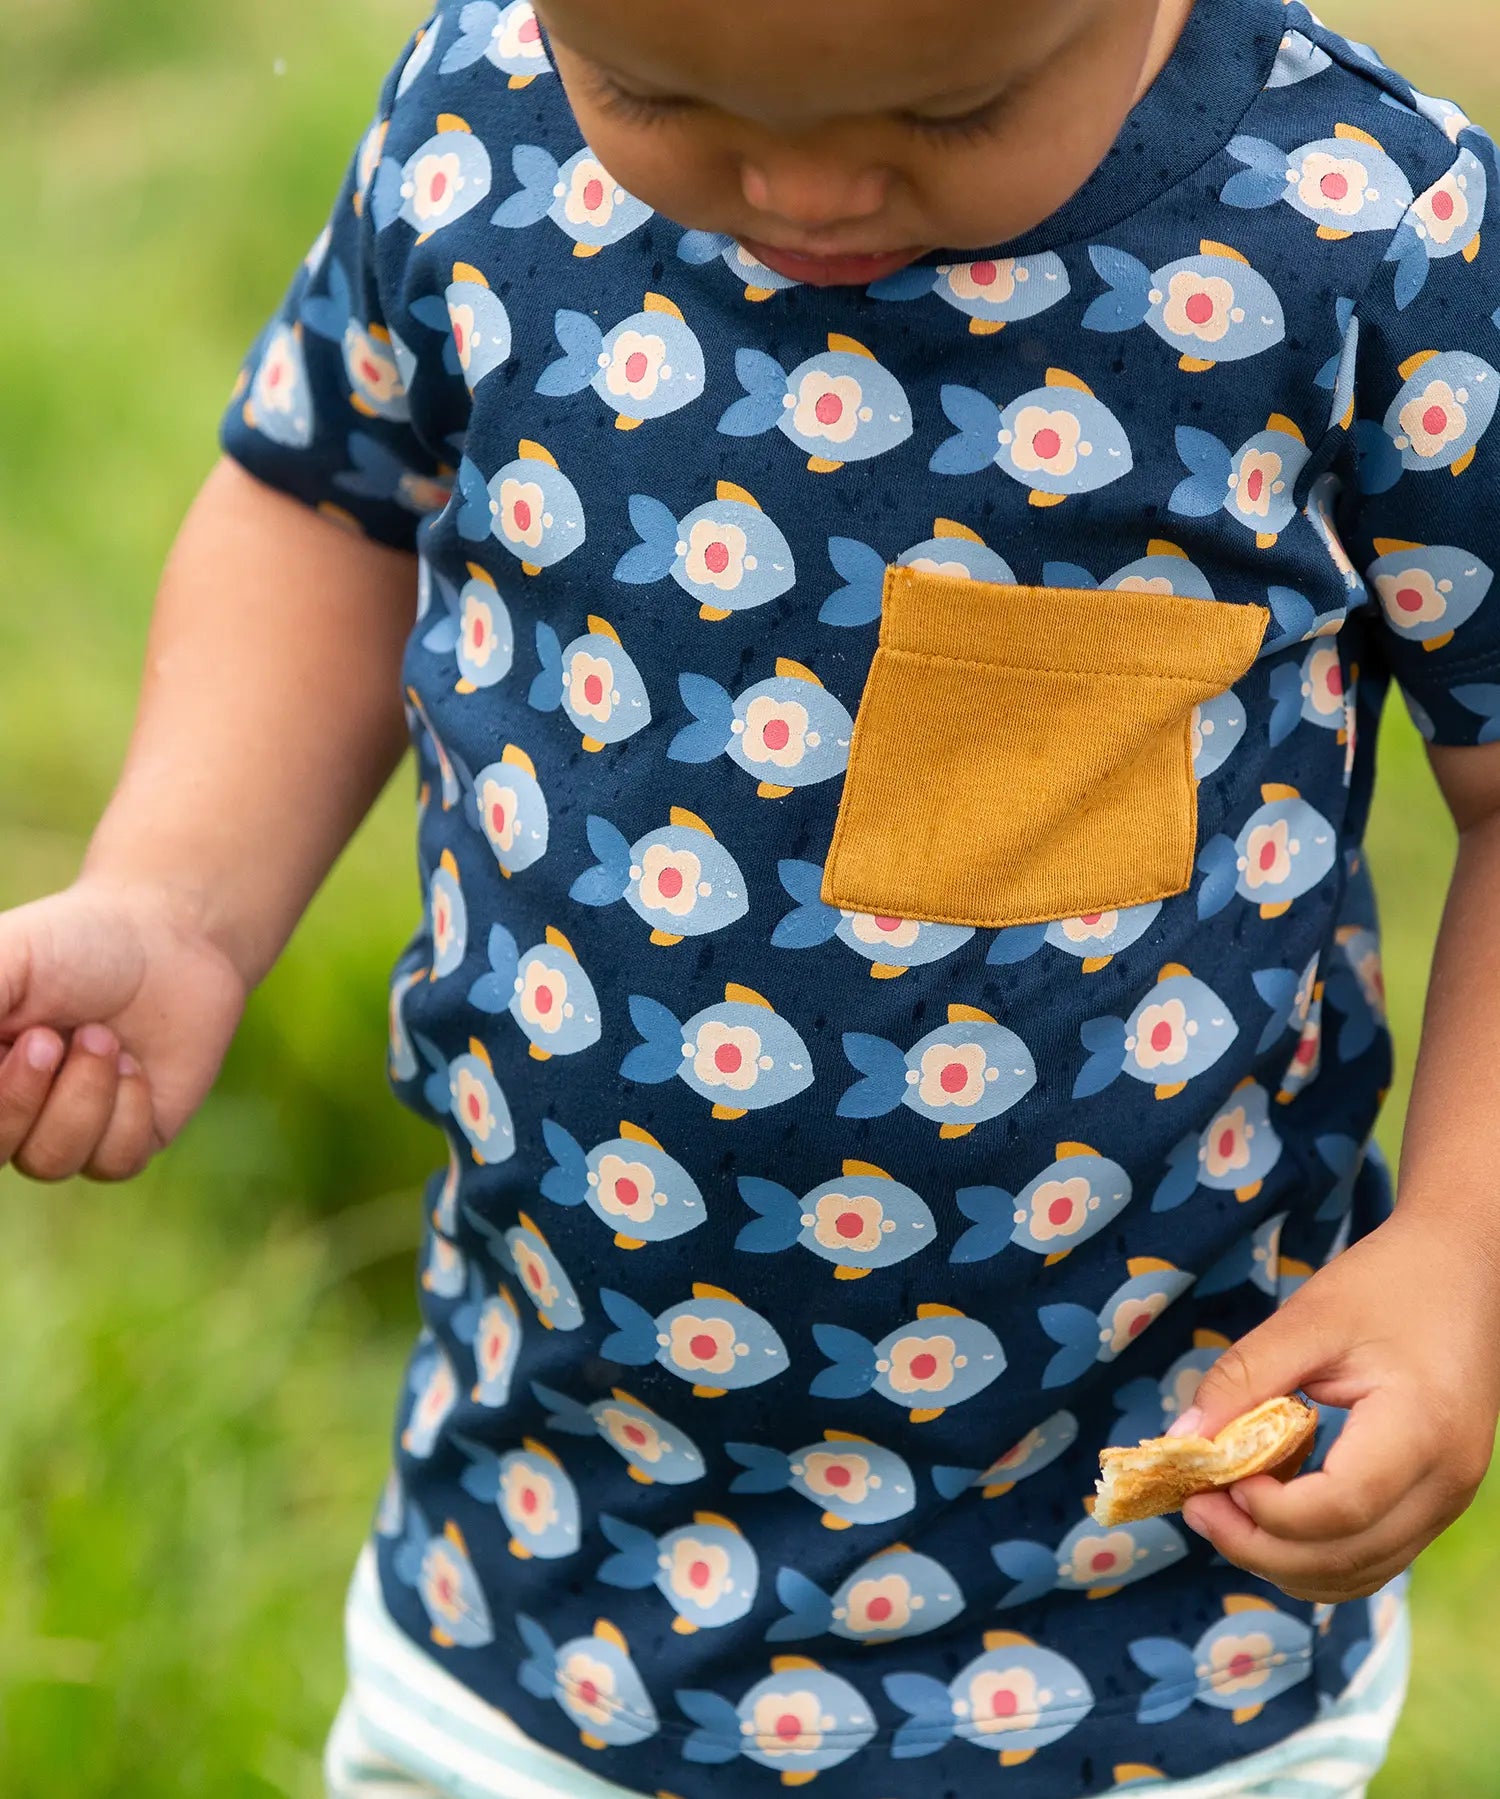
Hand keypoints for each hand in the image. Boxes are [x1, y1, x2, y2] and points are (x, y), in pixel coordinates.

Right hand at [0, 879, 248, 1180]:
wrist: (169, 940)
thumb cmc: (71, 943)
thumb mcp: (1, 962)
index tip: (6, 1042)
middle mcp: (10, 1109)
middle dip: (18, 1096)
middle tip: (49, 1036)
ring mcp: (68, 1129)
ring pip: (52, 1161)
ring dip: (82, 1094)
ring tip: (103, 1036)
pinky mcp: (128, 1139)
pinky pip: (114, 1161)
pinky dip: (127, 1110)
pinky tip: (135, 1065)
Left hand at [1170, 1210, 1499, 1602]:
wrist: (1462, 1270)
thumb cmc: (1387, 1283)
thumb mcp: (1307, 1318)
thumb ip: (1243, 1379)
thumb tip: (1182, 1440)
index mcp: (1421, 1428)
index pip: (1340, 1506)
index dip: (1268, 1510)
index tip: (1213, 1480)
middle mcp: (1445, 1482)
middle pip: (1345, 1558)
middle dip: (1257, 1547)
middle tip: (1195, 1506)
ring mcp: (1447, 1500)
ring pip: (1357, 1572)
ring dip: (1281, 1558)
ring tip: (1223, 1508)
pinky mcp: (1434, 1502)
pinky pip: (1370, 1555)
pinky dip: (1313, 1551)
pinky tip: (1270, 1505)